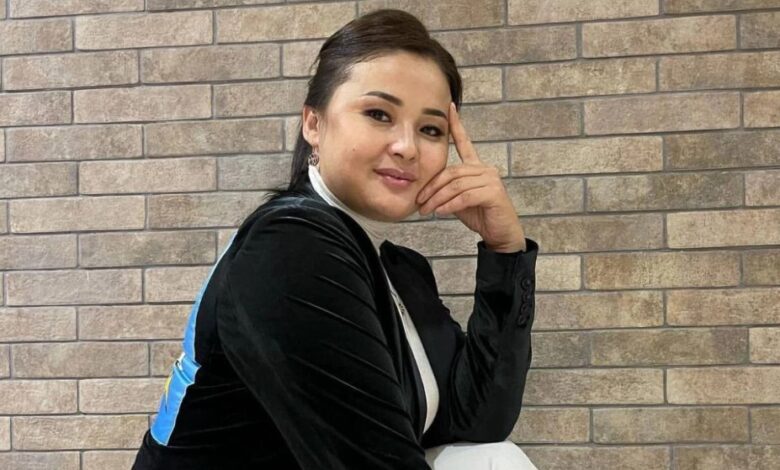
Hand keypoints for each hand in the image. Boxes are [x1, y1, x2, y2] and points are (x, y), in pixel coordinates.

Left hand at [416, 102, 525, 252]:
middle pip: (451, 172)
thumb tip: (425, 190)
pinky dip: (450, 205)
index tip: (449, 107)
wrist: (500, 234)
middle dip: (432, 187)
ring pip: (455, 185)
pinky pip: (465, 196)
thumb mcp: (459, 200)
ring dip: (437, 199)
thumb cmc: (480, 215)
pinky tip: (441, 212)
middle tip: (419, 201)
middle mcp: (485, 169)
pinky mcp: (493, 193)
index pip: (465, 142)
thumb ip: (447, 189)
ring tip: (426, 210)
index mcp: (477, 167)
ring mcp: (491, 179)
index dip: (457, 125)